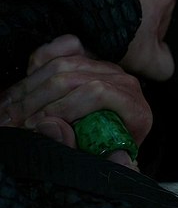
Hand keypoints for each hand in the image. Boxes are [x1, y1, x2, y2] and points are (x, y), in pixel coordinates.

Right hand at [0, 35, 151, 170]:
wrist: (117, 138)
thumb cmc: (109, 152)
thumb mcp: (101, 159)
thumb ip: (79, 147)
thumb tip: (51, 126)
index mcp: (135, 108)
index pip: (97, 93)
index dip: (63, 106)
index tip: (36, 124)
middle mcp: (123, 83)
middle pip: (73, 78)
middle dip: (35, 100)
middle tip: (9, 120)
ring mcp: (106, 67)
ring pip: (61, 65)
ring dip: (28, 87)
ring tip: (7, 108)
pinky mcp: (92, 58)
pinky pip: (63, 48)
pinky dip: (39, 61)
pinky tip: (25, 79)